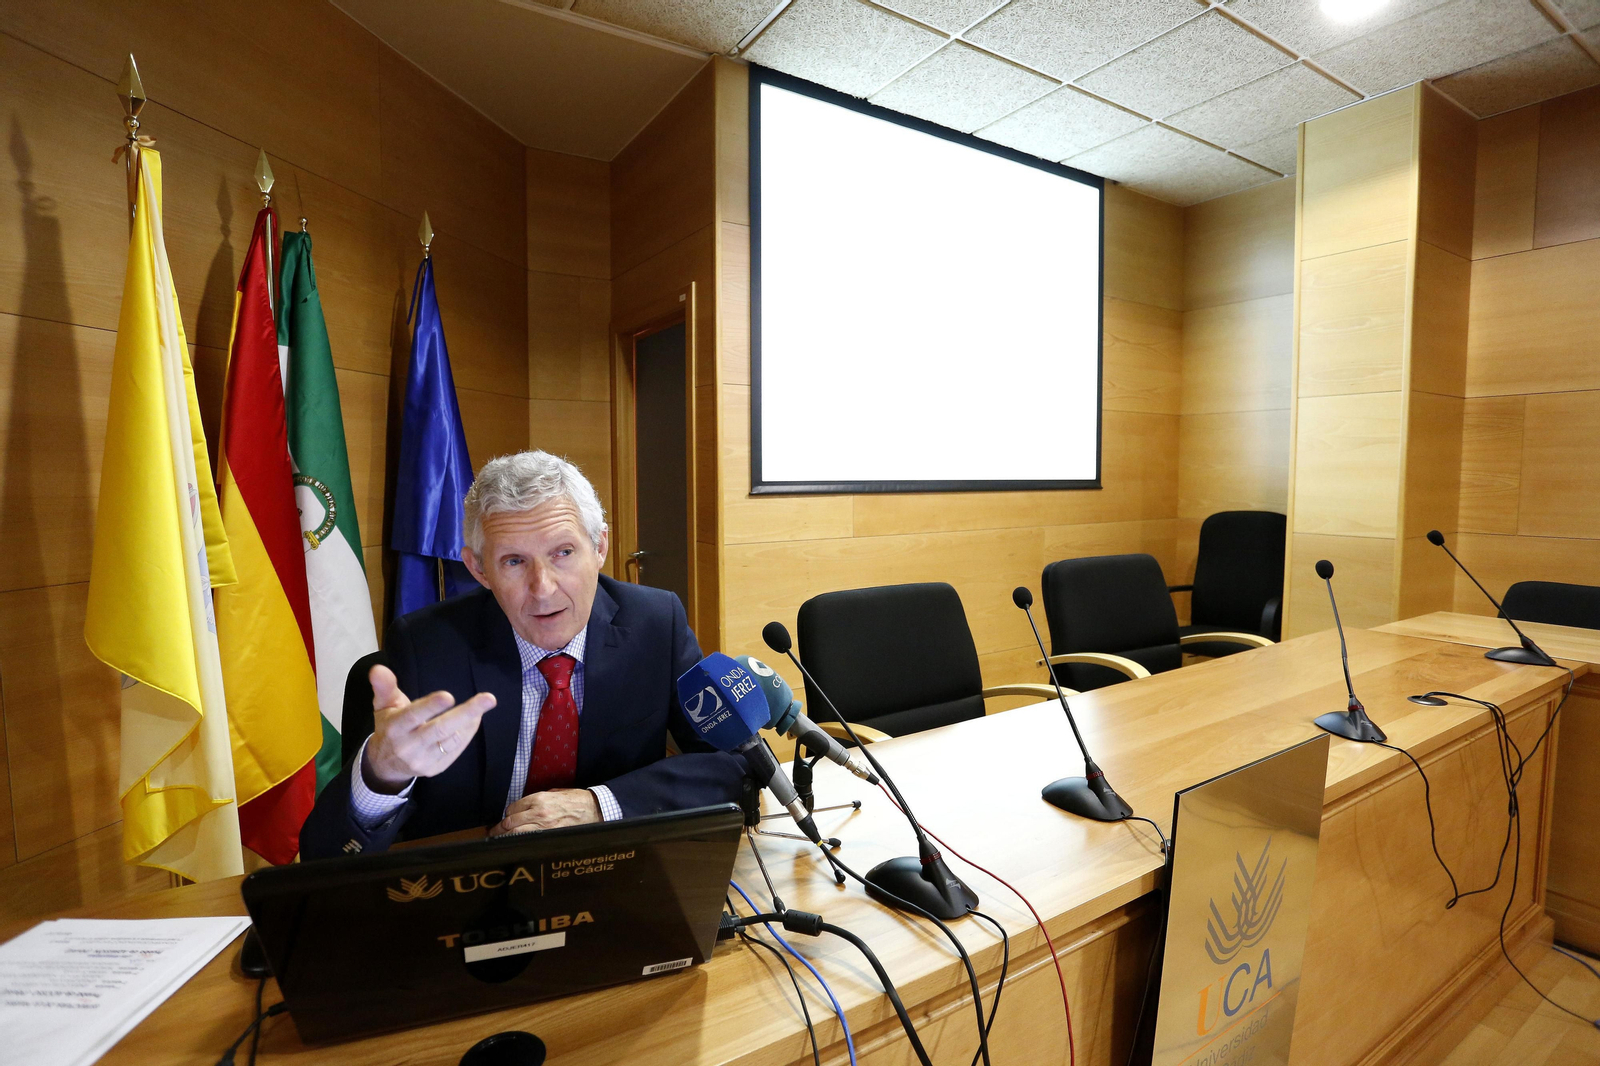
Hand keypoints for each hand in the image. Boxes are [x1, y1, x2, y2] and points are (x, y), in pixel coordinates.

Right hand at [361, 664, 496, 792]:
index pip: (412, 716)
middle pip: (439, 729)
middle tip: (489, 699)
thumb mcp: (383, 705)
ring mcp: (423, 760)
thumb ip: (384, 687)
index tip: (448, 696)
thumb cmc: (389, 726)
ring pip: (452, 740)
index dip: (430, 706)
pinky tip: (474, 719)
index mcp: (394, 727)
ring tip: (484, 703)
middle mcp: (408, 746)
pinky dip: (467, 733)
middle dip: (465, 713)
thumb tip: (378, 668)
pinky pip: (455, 749)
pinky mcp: (435, 768)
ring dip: (470, 721)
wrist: (386, 764)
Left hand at [491, 790, 599, 835]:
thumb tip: (525, 807)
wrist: (595, 810)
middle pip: (510, 823)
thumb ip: (539, 799)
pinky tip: (515, 846)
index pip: (512, 809)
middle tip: (493, 834)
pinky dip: (520, 844)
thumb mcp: (556, 792)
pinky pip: (529, 842)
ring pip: (516, 834)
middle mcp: (538, 813)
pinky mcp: (550, 837)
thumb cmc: (577, 800)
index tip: (504, 820)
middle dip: (499, 830)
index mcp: (539, 798)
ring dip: (505, 838)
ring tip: (499, 842)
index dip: (506, 816)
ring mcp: (544, 827)